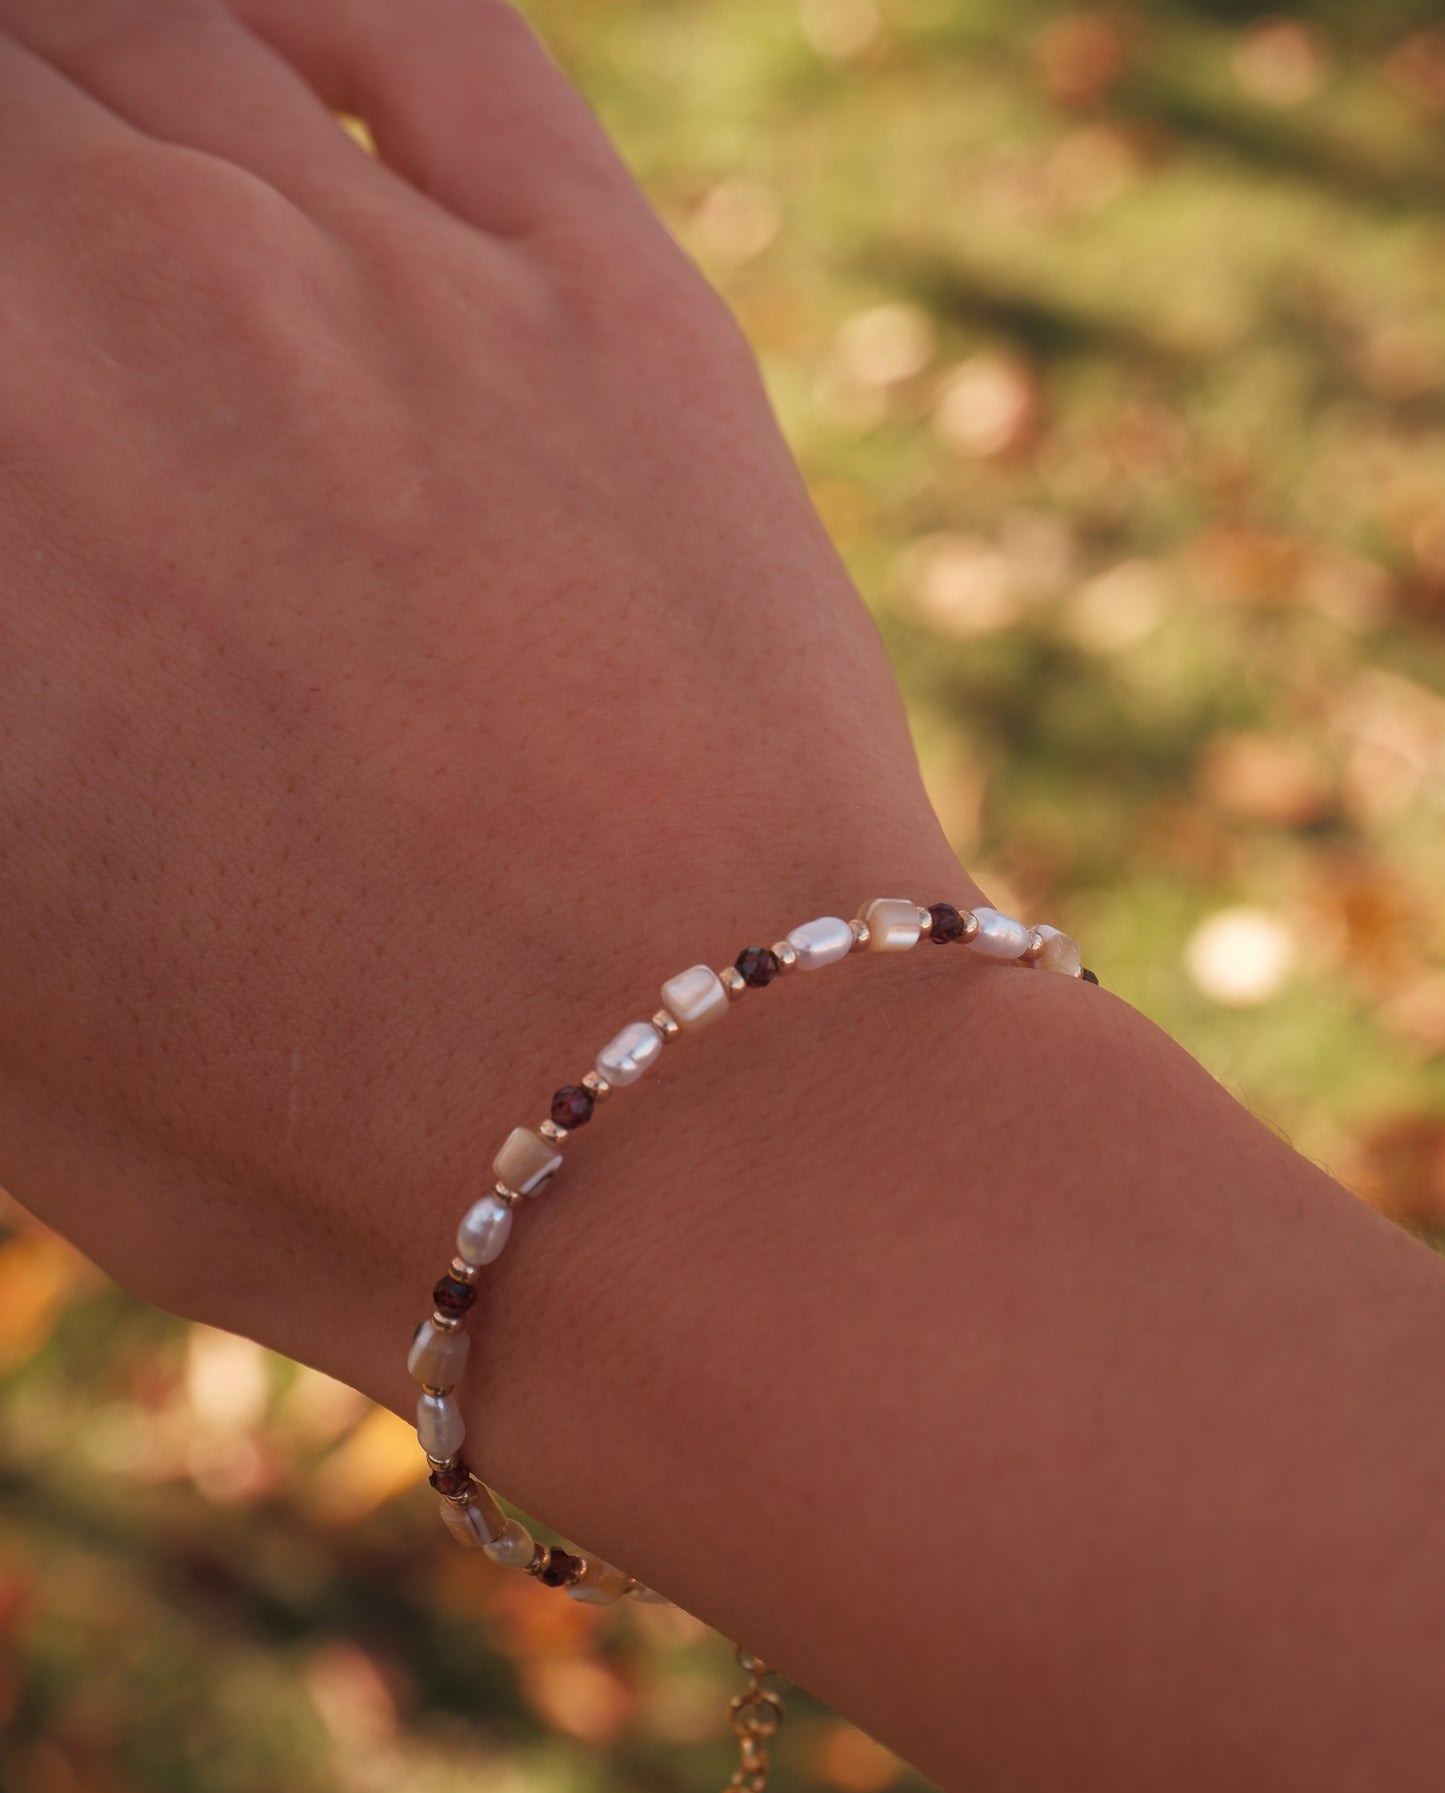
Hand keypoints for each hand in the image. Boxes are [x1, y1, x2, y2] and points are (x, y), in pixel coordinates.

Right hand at [0, 0, 950, 1378]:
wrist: (693, 1138)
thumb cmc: (306, 1124)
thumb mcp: (0, 1002)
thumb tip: (28, 616)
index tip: (19, 505)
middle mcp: (105, 302)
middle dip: (5, 195)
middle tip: (60, 346)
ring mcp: (366, 266)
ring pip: (145, 32)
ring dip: (75, 79)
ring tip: (92, 191)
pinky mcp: (597, 289)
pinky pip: (422, 26)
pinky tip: (248, 34)